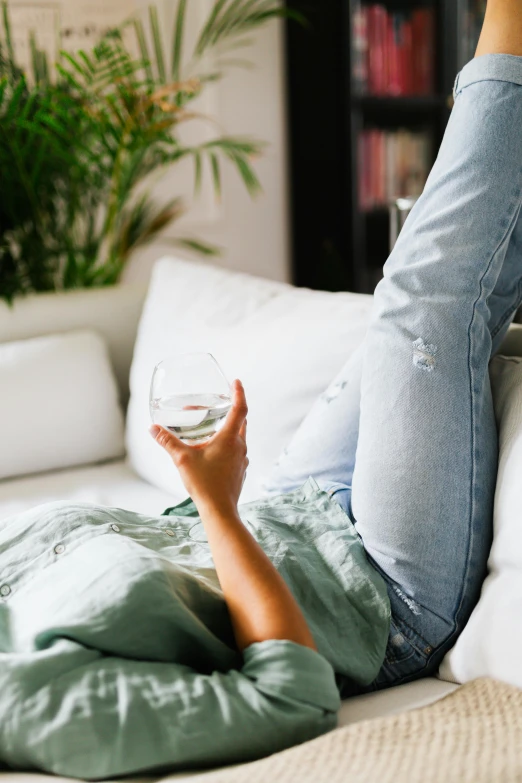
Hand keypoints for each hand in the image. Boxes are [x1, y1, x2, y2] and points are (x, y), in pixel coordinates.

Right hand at [149, 379, 248, 516]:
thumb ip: (167, 441)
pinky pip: (237, 452)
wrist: (219, 510)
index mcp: (231, 438)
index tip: (237, 381)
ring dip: (231, 429)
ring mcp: (242, 460)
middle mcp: (240, 446)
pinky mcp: (240, 471)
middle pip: (242, 422)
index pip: (240, 408)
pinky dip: (229, 445)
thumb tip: (153, 428)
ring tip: (216, 426)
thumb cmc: (204, 484)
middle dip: (234, 410)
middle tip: (223, 403)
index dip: (239, 393)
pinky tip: (215, 451)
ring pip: (240, 437)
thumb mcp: (182, 459)